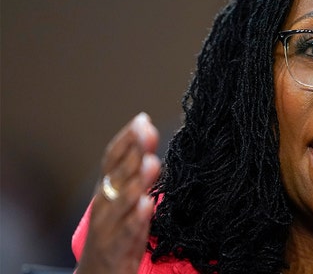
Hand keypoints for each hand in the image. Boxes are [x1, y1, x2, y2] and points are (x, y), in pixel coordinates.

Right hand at [76, 113, 161, 273]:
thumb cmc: (116, 231)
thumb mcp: (125, 199)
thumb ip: (136, 173)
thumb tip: (149, 143)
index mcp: (107, 188)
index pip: (112, 158)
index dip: (126, 138)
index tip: (142, 120)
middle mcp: (104, 203)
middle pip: (117, 174)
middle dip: (133, 152)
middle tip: (149, 132)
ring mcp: (107, 226)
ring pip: (120, 201)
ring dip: (136, 181)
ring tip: (152, 163)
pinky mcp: (114, 249)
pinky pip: (126, 232)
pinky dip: (136, 219)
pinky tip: (148, 205)